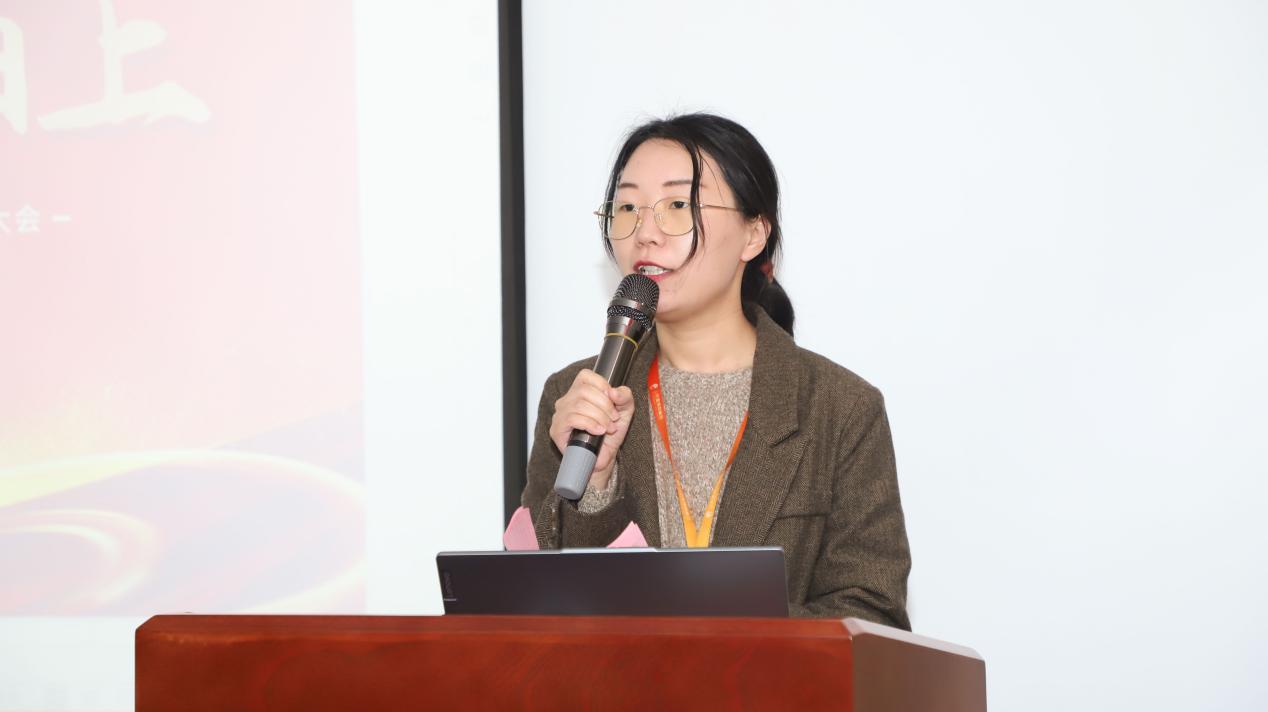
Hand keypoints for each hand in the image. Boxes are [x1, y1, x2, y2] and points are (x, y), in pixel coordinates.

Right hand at [549, 369, 635, 489]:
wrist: (605, 457)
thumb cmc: (610, 433)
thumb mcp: (625, 410)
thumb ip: (624, 396)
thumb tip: (613, 392)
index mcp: (580, 391)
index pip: (585, 376)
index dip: (602, 385)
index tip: (613, 400)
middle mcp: (567, 400)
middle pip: (583, 391)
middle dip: (604, 405)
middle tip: (613, 418)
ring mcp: (560, 414)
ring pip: (579, 405)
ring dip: (599, 417)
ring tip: (608, 428)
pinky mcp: (557, 429)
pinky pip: (572, 419)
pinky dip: (589, 424)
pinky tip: (598, 431)